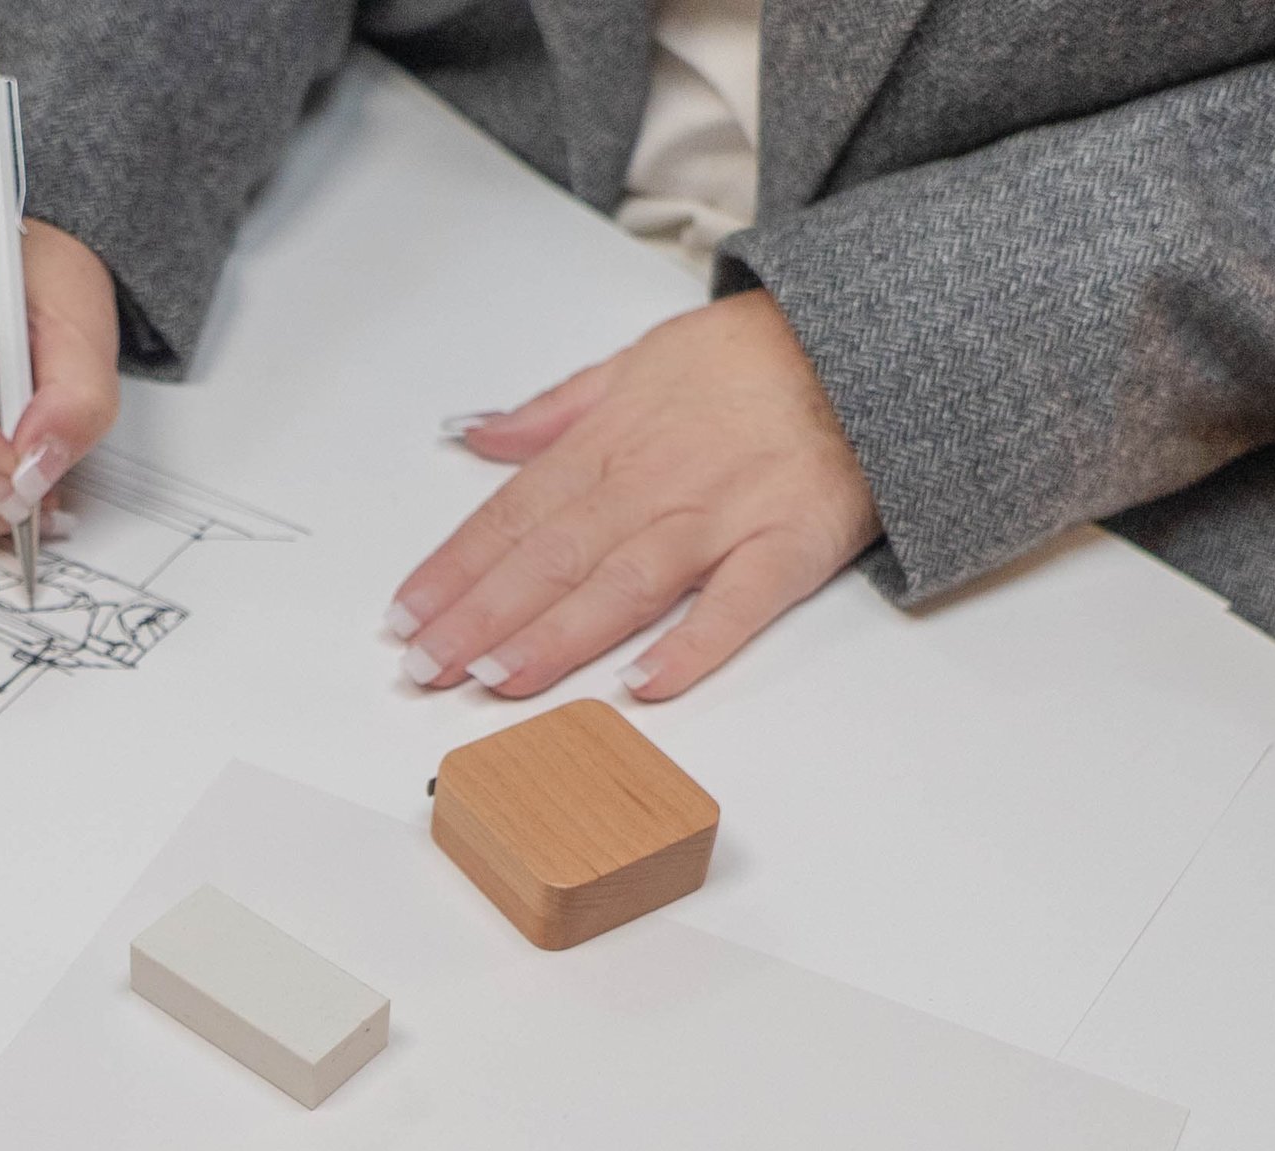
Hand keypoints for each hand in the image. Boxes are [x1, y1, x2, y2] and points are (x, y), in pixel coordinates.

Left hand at [387, 290, 878, 698]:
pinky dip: (692, 644)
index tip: (405, 616)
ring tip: (497, 679)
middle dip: (480, 615)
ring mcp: (721, 517)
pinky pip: (736, 604)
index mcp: (610, 441)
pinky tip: (643, 686)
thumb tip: (478, 437)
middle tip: (424, 666)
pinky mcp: (788, 547)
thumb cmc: (753, 357)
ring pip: (624, 584)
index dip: (455, 568)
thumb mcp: (639, 359)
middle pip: (551, 556)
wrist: (869, 339)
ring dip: (557, 635)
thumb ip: (555, 410)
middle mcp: (654, 482)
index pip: (513, 514)